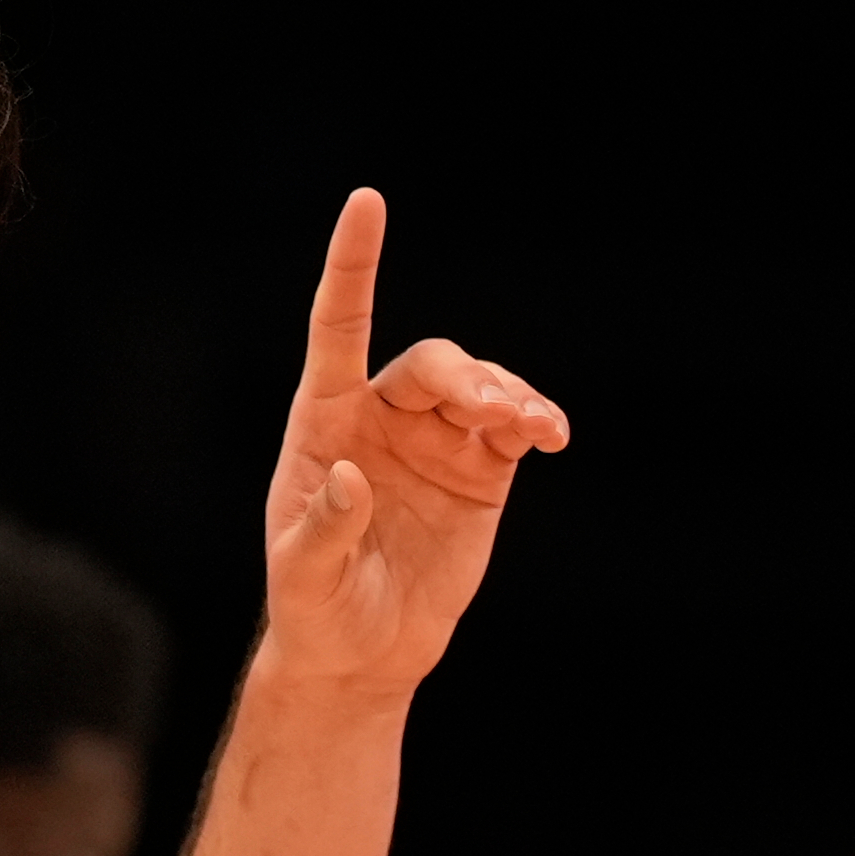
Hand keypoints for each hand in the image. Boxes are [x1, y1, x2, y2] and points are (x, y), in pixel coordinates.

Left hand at [261, 190, 570, 698]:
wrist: (361, 654)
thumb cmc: (315, 610)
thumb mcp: (303, 579)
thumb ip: (321, 528)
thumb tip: (350, 476)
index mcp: (322, 423)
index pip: (338, 327)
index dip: (353, 266)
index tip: (368, 201)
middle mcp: (379, 419)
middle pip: (431, 365)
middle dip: (466, 377)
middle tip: (494, 411)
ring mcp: (435, 441)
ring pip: (480, 388)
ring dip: (509, 397)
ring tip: (531, 426)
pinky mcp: (481, 471)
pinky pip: (515, 427)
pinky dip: (537, 421)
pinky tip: (551, 433)